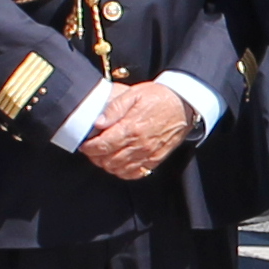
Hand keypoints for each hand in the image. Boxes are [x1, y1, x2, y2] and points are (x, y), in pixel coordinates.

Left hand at [76, 80, 196, 181]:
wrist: (184, 104)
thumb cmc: (159, 97)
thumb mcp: (134, 94)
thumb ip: (114, 108)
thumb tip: (98, 122)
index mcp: (131, 128)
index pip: (102, 146)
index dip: (89, 147)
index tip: (84, 144)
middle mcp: (139, 145)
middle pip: (108, 160)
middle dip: (95, 157)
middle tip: (91, 149)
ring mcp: (148, 154)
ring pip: (119, 169)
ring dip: (107, 165)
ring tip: (103, 156)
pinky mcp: (156, 159)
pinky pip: (135, 174)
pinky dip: (123, 172)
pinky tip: (118, 164)